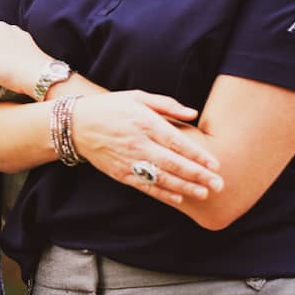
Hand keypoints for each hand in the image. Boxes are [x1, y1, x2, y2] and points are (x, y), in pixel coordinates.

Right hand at [72, 91, 222, 205]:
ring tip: (204, 193)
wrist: (75, 125)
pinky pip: (145, 186)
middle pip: (173, 164)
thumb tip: (192, 113)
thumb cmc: (111, 107)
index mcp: (144, 123)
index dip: (197, 155)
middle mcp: (138, 144)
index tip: (215, 164)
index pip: (176, 142)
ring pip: (161, 178)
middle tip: (219, 184)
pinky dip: (162, 193)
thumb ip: (167, 105)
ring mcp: (128, 161)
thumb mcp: (138, 97)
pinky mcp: (120, 173)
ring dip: (184, 188)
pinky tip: (178, 198)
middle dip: (197, 175)